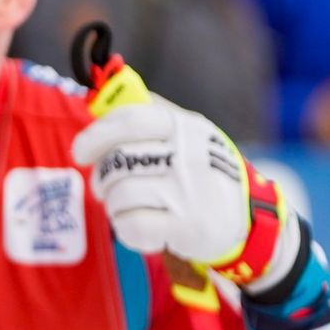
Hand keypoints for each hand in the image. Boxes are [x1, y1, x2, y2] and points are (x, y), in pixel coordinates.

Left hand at [72, 97, 298, 289]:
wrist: (248, 219)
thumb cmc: (200, 171)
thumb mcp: (185, 133)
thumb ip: (146, 112)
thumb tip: (99, 100)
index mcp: (185, 126)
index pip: (128, 121)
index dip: (95, 136)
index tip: (80, 152)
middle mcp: (189, 155)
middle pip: (118, 161)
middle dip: (102, 178)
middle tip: (105, 188)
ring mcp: (190, 191)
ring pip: (120, 195)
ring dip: (115, 205)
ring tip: (130, 207)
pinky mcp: (188, 227)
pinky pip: (131, 225)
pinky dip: (126, 229)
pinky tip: (142, 226)